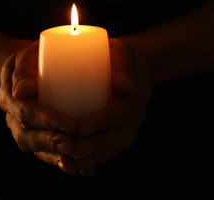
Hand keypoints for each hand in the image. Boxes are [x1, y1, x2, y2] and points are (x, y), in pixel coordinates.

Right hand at [0, 41, 78, 174]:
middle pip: (27, 136)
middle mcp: (13, 117)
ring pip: (35, 149)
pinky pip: (44, 154)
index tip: (71, 125)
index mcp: (9, 96)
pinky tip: (79, 168)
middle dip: (52, 144)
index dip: (46, 121)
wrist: (31, 68)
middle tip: (75, 146)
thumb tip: (22, 91)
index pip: (24, 113)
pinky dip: (59, 161)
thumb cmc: (34, 57)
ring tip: (77, 164)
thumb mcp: (28, 55)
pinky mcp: (35, 136)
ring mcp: (23, 129)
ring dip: (56, 157)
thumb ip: (24, 67)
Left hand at [73, 37, 151, 175]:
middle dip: (98, 144)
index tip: (81, 128)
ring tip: (77, 161)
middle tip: (75, 150)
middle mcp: (138, 109)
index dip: (104, 121)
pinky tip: (84, 166)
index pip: (124, 109)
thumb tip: (121, 84)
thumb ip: (116, 59)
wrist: (124, 64)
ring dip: (98, 155)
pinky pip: (116, 148)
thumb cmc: (111, 53)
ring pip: (119, 144)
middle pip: (123, 133)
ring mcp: (132, 122)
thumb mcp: (114, 48)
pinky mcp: (123, 129)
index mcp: (137, 88)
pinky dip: (101, 158)